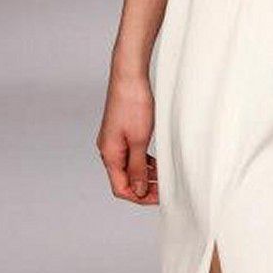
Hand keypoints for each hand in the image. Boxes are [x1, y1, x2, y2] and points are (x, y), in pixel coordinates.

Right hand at [97, 65, 158, 203]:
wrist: (129, 76)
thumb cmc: (133, 104)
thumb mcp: (139, 141)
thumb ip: (138, 168)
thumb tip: (138, 190)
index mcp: (109, 155)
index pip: (120, 188)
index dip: (140, 197)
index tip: (159, 197)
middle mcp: (108, 150)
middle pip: (124, 179)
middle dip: (144, 187)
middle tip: (164, 189)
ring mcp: (114, 141)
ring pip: (128, 167)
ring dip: (145, 174)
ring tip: (164, 176)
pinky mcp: (121, 132)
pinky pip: (131, 154)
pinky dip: (143, 161)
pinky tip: (157, 161)